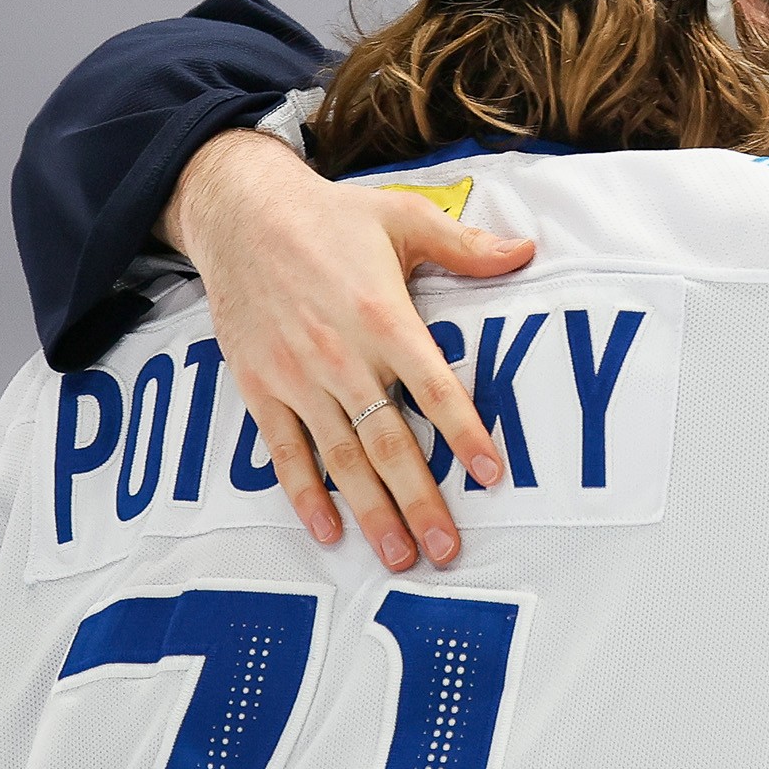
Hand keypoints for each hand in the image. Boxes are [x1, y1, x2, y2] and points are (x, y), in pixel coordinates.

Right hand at [160, 130, 534, 570]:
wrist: (240, 212)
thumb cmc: (331, 216)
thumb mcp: (404, 216)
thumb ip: (465, 246)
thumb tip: (528, 252)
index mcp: (383, 317)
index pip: (433, 387)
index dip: (464, 433)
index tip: (491, 474)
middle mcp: (340, 355)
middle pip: (388, 442)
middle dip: (420, 500)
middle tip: (447, 550)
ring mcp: (297, 377)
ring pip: (340, 458)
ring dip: (371, 511)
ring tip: (399, 556)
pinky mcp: (260, 386)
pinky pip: (283, 451)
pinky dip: (304, 494)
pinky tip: (328, 530)